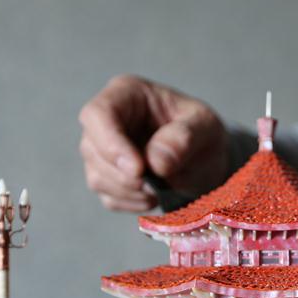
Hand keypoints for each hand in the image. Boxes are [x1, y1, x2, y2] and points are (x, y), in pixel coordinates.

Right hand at [78, 74, 227, 211]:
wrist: (205, 159)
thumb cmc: (202, 133)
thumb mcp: (205, 126)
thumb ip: (184, 137)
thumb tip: (156, 162)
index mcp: (127, 94)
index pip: (98, 114)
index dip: (111, 143)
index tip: (138, 170)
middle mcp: (107, 120)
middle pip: (92, 149)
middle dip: (124, 175)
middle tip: (156, 185)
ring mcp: (102, 150)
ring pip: (97, 177)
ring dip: (131, 191)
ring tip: (162, 188)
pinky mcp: (106, 177)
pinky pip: (108, 197)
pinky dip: (133, 202)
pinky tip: (155, 196)